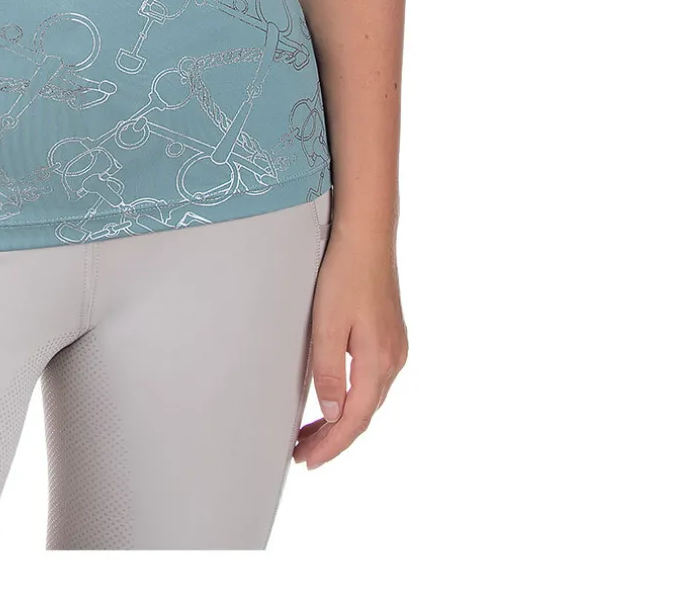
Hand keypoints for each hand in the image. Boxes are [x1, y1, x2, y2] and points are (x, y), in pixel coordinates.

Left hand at [293, 227, 407, 468]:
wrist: (368, 235)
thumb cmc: (345, 273)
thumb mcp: (328, 323)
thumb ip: (329, 371)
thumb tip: (333, 415)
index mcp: (379, 362)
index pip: (353, 420)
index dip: (331, 446)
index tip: (307, 461)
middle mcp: (393, 360)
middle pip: (363, 415)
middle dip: (333, 438)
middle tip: (302, 453)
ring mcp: (395, 348)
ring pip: (368, 399)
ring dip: (342, 419)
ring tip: (312, 433)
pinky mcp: (389, 336)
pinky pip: (371, 381)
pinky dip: (352, 398)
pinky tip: (336, 399)